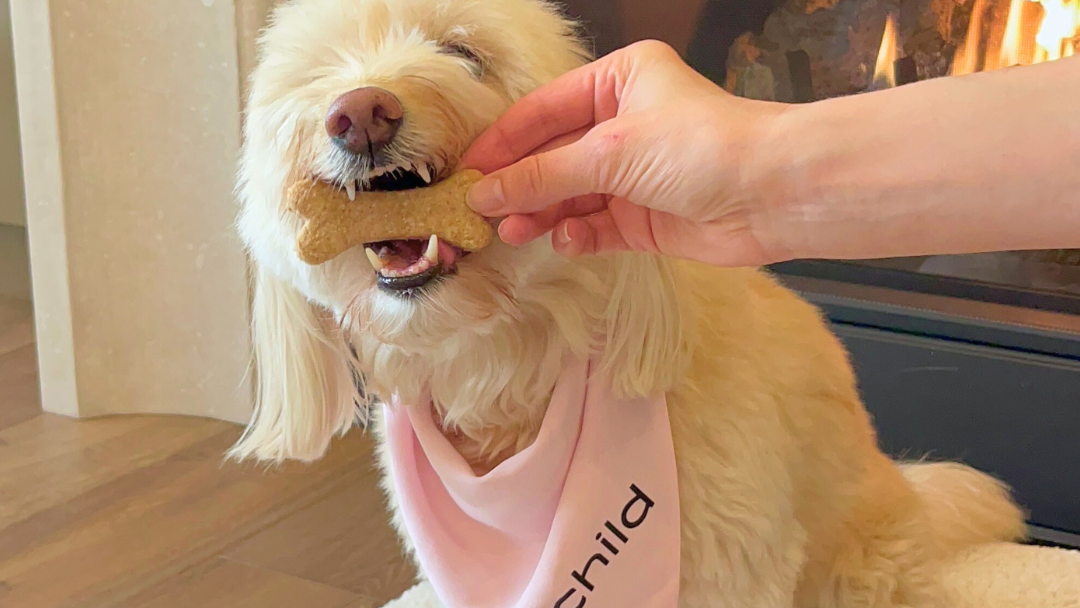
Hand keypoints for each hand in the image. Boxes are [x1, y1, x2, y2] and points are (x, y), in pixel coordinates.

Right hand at [460, 40, 790, 266]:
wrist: (773, 195)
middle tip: (481, 214)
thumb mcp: (611, 152)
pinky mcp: (644, 218)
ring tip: (514, 234)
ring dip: (542, 214)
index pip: (542, 113)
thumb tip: (481, 194)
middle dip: (519, 186)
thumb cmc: (700, 147)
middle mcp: (623, 124)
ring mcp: (633, 174)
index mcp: (617, 82)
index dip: (502, 144)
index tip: (465, 174)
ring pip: (570, 195)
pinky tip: (567, 241)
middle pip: (552, 157)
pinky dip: (577, 234)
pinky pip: (595, 226)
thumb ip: (542, 175)